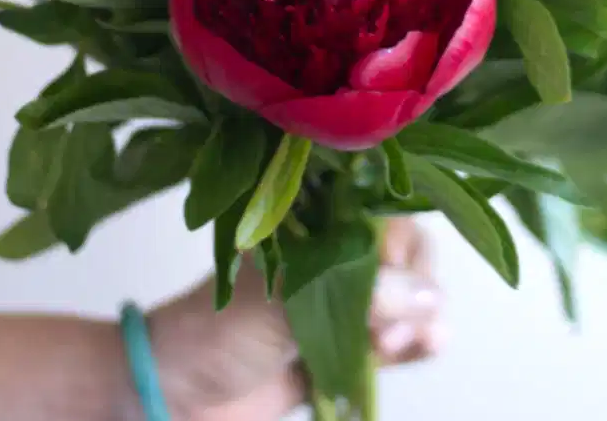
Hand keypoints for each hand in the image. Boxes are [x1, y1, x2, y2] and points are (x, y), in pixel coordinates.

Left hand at [147, 218, 442, 420]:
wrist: (177, 396)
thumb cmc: (217, 330)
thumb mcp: (283, 300)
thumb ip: (355, 292)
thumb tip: (430, 296)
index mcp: (313, 222)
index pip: (377, 210)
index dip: (397, 238)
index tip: (394, 269)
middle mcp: (335, 254)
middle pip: (404, 253)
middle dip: (413, 286)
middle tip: (389, 324)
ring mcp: (343, 302)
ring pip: (410, 297)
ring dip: (421, 318)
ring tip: (401, 346)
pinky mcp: (349, 346)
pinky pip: (402, 338)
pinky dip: (420, 342)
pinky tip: (429, 346)